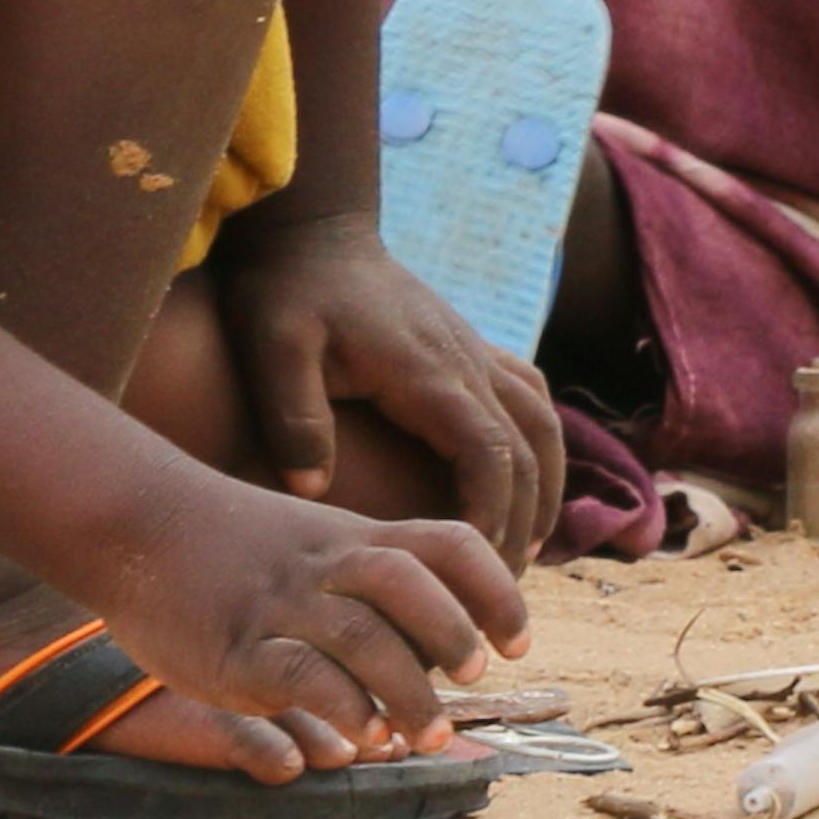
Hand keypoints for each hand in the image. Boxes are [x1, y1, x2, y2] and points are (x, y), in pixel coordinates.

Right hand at [88, 472, 527, 768]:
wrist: (134, 522)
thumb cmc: (229, 544)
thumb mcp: (311, 540)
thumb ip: (364, 583)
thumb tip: (423, 654)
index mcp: (352, 535)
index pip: (446, 542)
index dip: (495, 588)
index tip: (520, 641)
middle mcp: (324, 562)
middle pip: (409, 580)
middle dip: (455, 630)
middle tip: (475, 677)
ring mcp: (280, 603)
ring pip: (362, 635)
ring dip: (408, 688)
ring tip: (426, 735)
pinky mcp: (234, 647)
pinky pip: (300, 674)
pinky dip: (340, 707)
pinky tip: (360, 738)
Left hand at [214, 206, 559, 558]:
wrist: (309, 229)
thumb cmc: (284, 290)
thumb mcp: (272, 346)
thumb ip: (293, 415)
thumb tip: (314, 487)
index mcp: (427, 372)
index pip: (490, 455)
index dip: (494, 517)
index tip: (477, 568)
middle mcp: (466, 361)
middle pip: (531, 449)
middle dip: (526, 521)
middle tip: (502, 588)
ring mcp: (474, 350)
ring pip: (543, 424)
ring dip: (547, 488)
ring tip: (526, 552)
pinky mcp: (469, 346)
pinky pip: (529, 397)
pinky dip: (540, 446)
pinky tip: (524, 485)